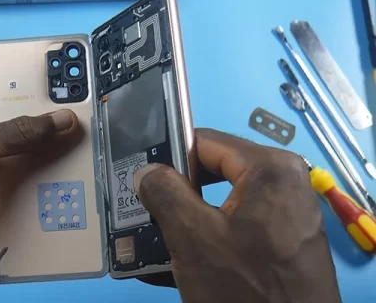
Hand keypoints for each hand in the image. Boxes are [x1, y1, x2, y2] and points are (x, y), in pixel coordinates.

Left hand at [0, 96, 78, 284]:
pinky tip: (80, 191)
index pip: (9, 102)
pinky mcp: (2, 210)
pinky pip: (31, 199)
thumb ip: (19, 133)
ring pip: (33, 169)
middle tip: (96, 130)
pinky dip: (50, 196)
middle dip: (55, 136)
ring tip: (97, 158)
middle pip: (27, 138)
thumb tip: (64, 119)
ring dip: (57, 167)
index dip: (39, 100)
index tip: (76, 98)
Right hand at [134, 129, 340, 302]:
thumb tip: (147, 171)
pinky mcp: (285, 244)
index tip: (140, 175)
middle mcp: (287, 183)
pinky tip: (174, 258)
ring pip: (222, 204)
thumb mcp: (193, 237)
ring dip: (185, 219)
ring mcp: (289, 216)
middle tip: (143, 208)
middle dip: (175, 192)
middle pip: (215, 173)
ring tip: (150, 234)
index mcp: (271, 169)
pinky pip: (237, 228)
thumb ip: (164, 192)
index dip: (169, 156)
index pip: (206, 142)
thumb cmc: (244, 288)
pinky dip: (207, 238)